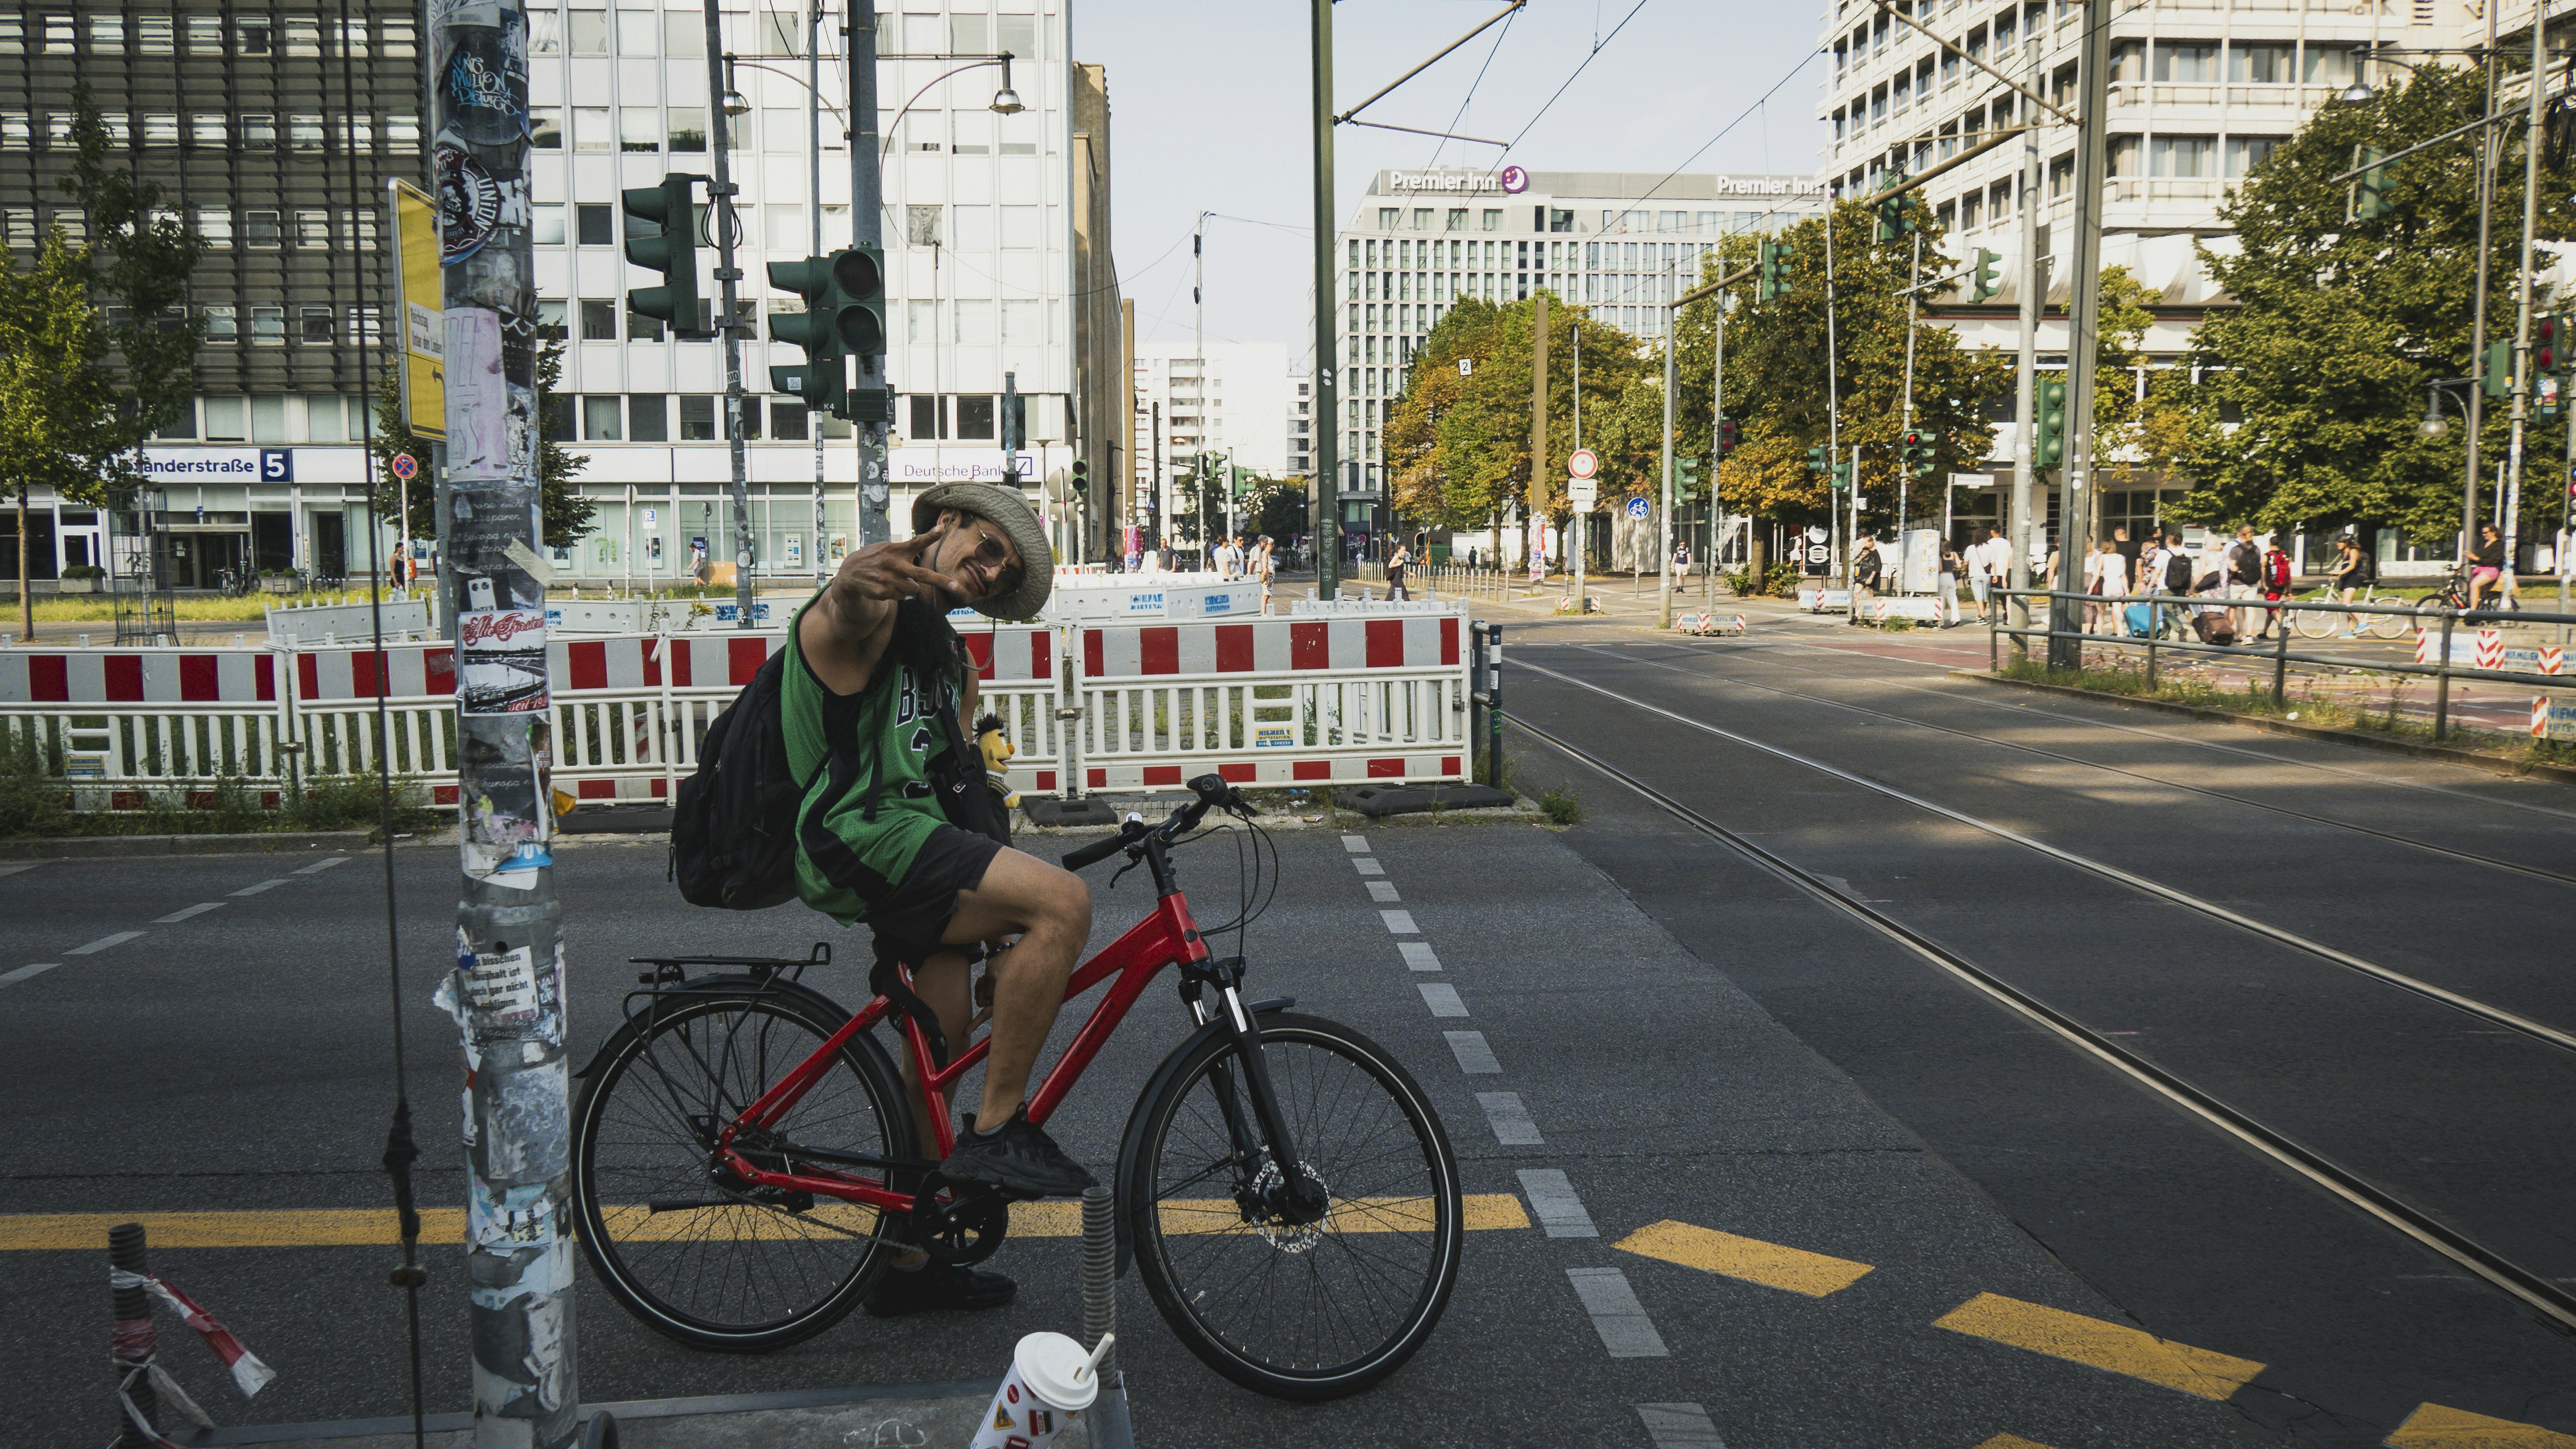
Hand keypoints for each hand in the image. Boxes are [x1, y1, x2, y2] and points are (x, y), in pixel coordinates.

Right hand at [832, 528, 962, 605]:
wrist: (850, 573)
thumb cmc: (874, 558)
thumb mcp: (886, 548)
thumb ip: (904, 548)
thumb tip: (921, 548)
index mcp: (896, 550)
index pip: (915, 541)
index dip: (929, 536)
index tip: (941, 529)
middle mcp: (894, 564)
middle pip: (922, 574)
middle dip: (941, 581)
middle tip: (957, 587)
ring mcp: (888, 579)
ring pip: (913, 589)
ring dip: (909, 587)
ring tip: (895, 579)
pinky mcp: (883, 592)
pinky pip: (902, 597)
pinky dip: (898, 593)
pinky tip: (887, 586)